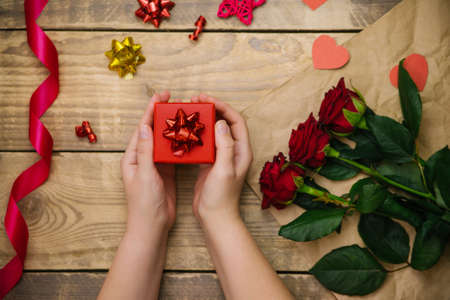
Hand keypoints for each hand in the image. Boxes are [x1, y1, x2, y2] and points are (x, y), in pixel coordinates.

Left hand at [121, 91, 175, 231]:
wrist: (152, 226)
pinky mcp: (167, 172)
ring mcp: (156, 165)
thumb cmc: (143, 203)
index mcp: (133, 156)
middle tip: (176, 101)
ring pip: (165, 141)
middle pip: (154, 131)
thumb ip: (145, 150)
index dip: (151, 110)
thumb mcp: (143, 174)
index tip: (162, 96)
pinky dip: (181, 143)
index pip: (143, 128)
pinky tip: (189, 136)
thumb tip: (145, 125)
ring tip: (184, 114)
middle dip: (164, 115)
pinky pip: (174, 153)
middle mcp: (143, 158)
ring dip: (174, 127)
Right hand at [190, 94, 252, 222]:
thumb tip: (221, 122)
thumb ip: (225, 146)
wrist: (215, 218)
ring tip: (189, 111)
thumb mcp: (224, 170)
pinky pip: (205, 142)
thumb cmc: (222, 197)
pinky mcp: (210, 163)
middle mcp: (234, 151)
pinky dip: (196, 133)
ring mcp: (222, 157)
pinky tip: (185, 130)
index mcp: (242, 150)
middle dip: (212, 109)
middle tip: (195, 101)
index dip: (223, 106)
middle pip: (225, 122)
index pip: (236, 120)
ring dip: (203, 120)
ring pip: (214, 131)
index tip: (206, 100)